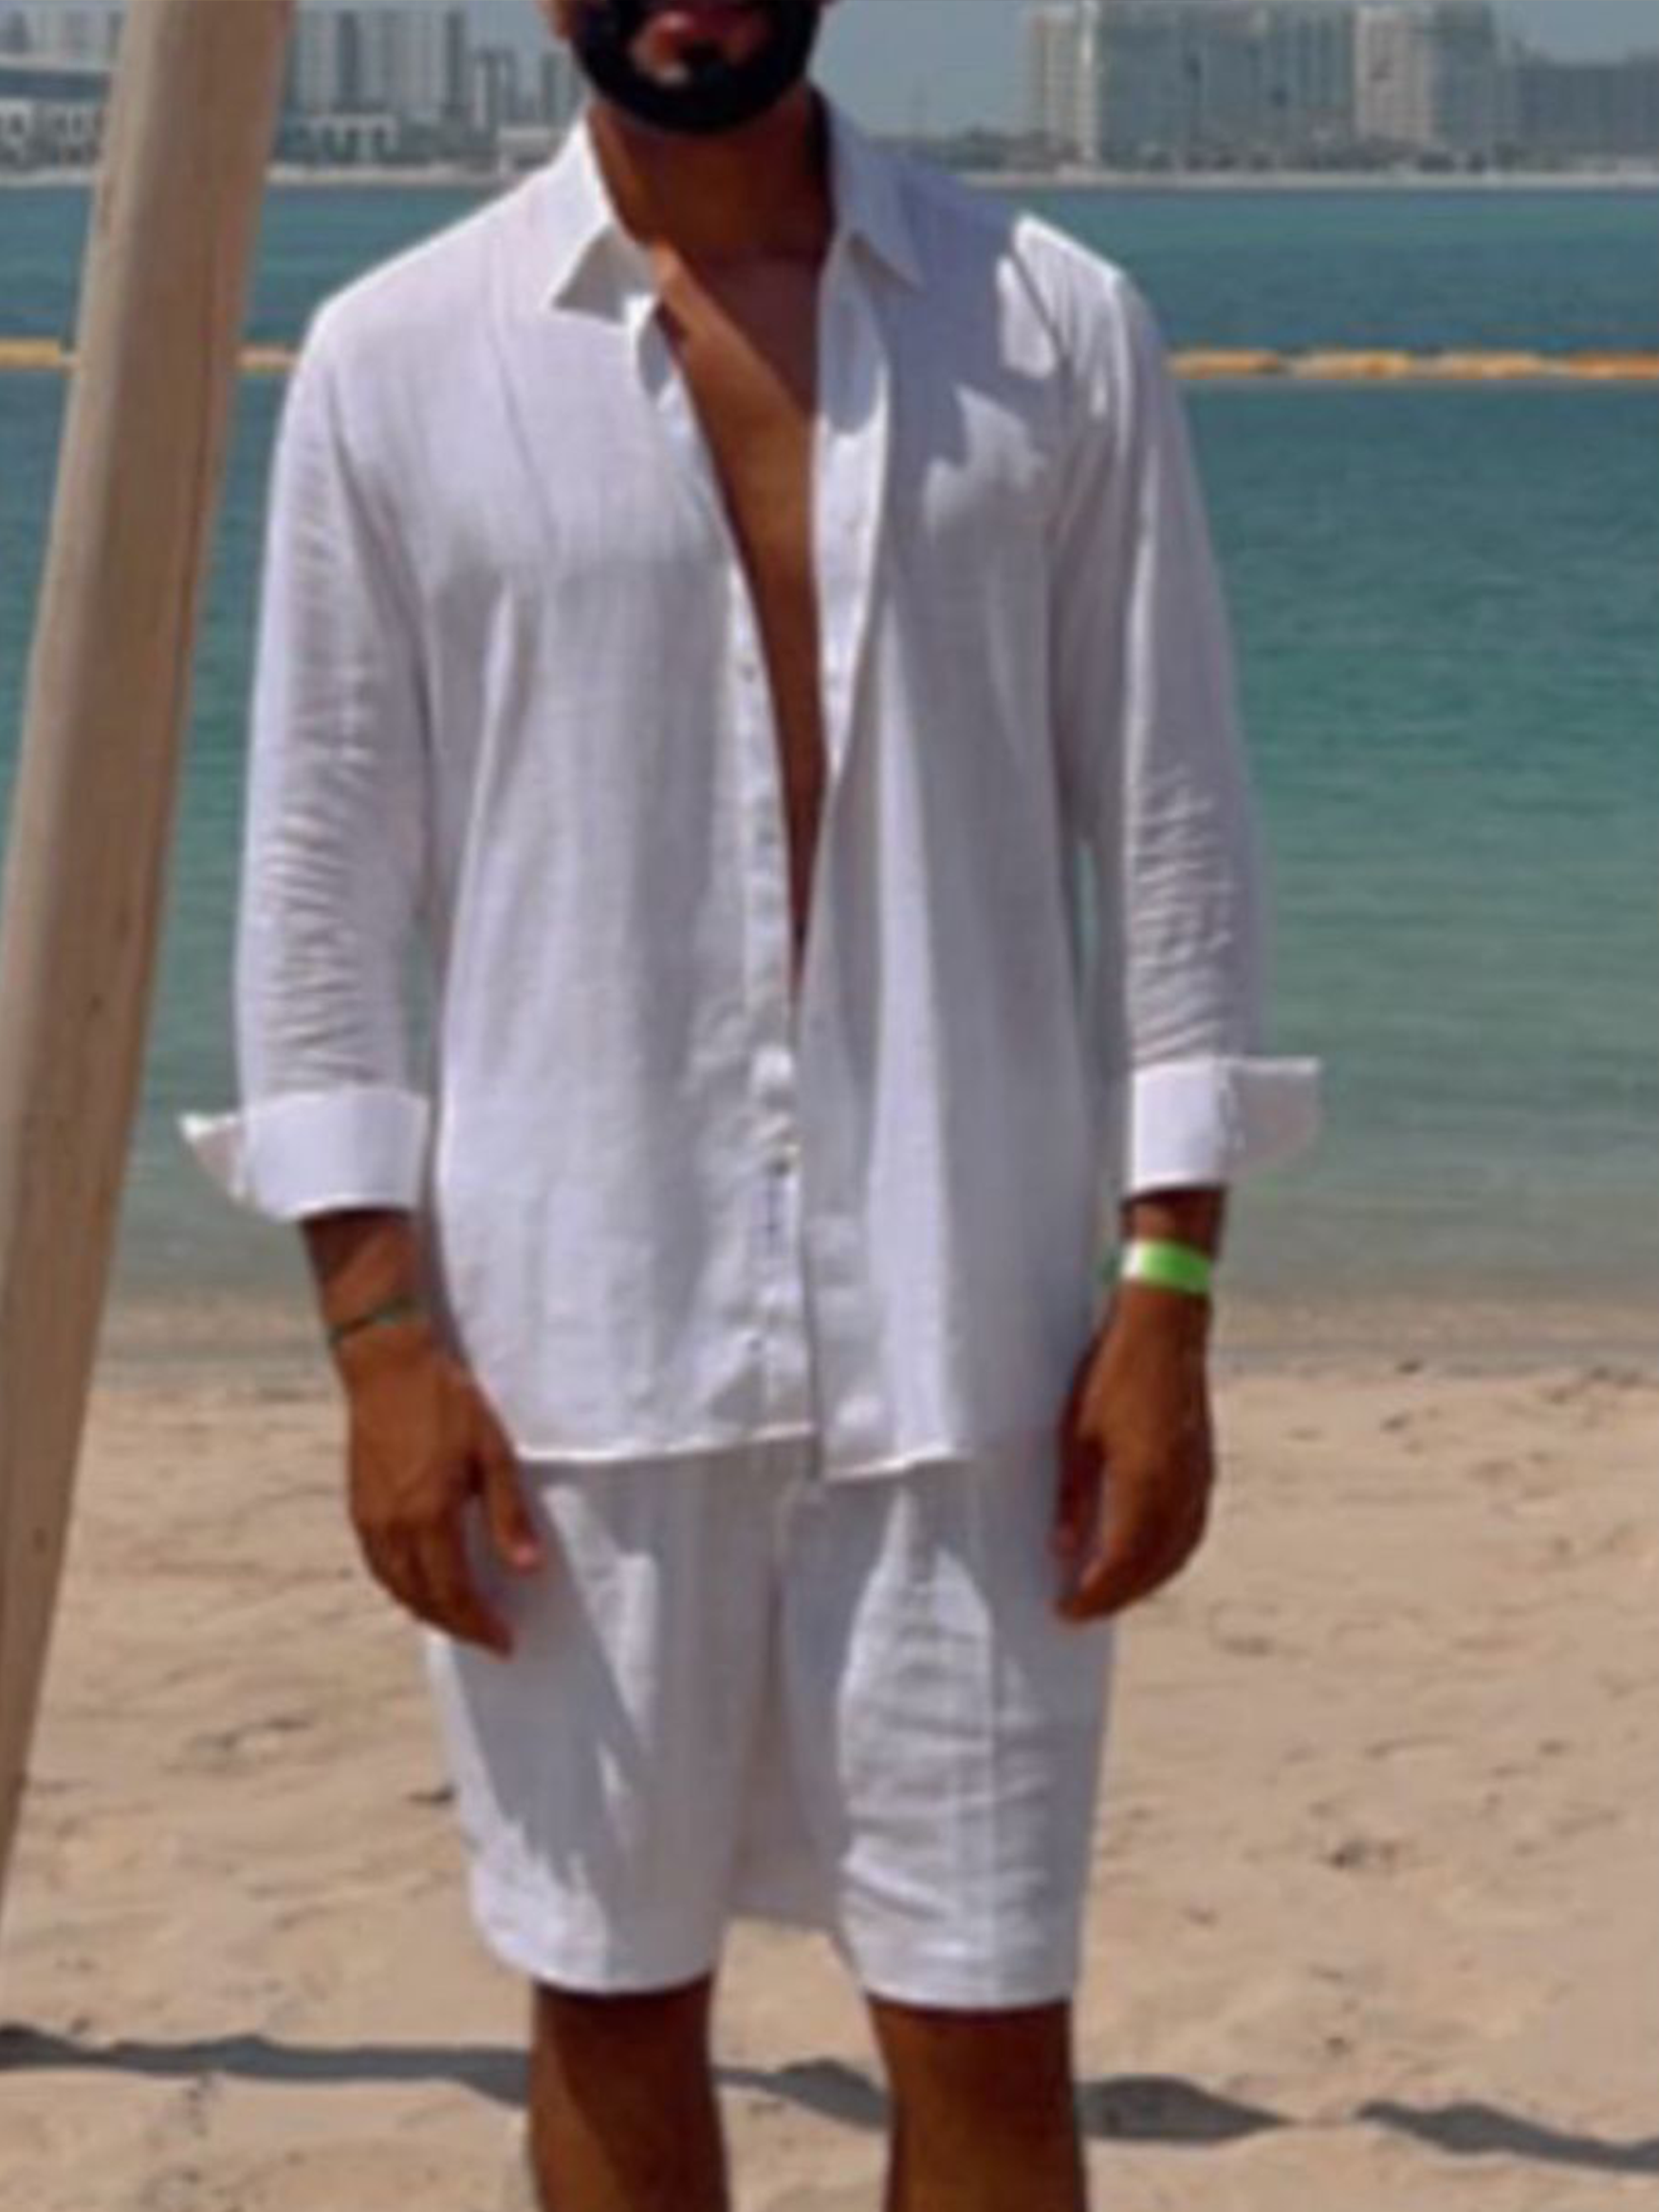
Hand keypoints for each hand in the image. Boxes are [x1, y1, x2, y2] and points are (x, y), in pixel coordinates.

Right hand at [340, 1319, 546, 1656]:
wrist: (388, 1368)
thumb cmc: (448, 1403)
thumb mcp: (493, 1453)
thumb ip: (508, 1515)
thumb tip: (527, 1570)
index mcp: (430, 1517)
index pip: (455, 1592)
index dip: (480, 1624)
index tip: (505, 1642)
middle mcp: (394, 1528)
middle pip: (423, 1599)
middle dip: (456, 1626)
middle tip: (487, 1639)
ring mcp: (370, 1520)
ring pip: (396, 1587)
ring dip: (427, 1612)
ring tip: (458, 1619)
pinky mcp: (358, 1508)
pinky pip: (379, 1566)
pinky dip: (401, 1588)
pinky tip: (420, 1585)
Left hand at [1052, 1282, 1215, 1620]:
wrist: (1166, 1328)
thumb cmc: (1112, 1372)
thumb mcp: (1076, 1434)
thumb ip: (1071, 1497)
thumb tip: (1060, 1550)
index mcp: (1145, 1485)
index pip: (1120, 1564)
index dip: (1092, 1596)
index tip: (1064, 1612)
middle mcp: (1179, 1492)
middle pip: (1152, 1568)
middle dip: (1118, 1597)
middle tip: (1081, 1610)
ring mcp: (1198, 1481)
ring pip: (1177, 1554)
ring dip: (1146, 1582)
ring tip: (1110, 1592)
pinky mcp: (1204, 1468)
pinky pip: (1191, 1531)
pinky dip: (1168, 1556)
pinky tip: (1146, 1556)